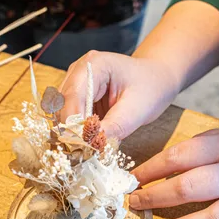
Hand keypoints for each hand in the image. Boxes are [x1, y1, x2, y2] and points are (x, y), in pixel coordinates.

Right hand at [59, 0, 218, 139]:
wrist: (157, 79)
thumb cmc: (151, 88)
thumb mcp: (137, 109)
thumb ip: (114, 127)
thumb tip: (92, 145)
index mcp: (93, 65)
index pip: (72, 96)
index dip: (73, 124)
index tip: (81, 147)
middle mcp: (78, 70)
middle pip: (62, 105)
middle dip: (71, 130)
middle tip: (85, 153)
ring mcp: (75, 83)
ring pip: (62, 113)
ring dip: (72, 133)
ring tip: (89, 149)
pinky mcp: (77, 96)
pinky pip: (69, 117)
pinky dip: (77, 131)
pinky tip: (90, 142)